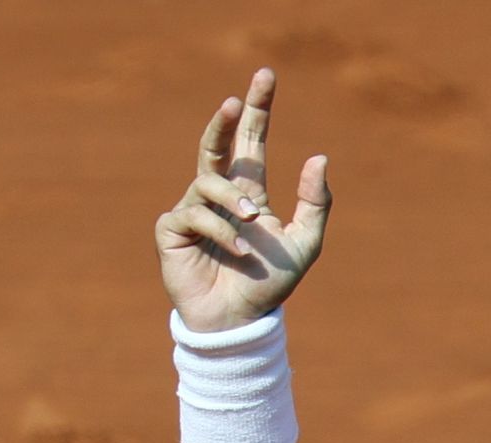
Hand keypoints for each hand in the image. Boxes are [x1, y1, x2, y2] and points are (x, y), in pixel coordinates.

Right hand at [155, 69, 330, 332]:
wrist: (241, 319)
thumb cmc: (270, 283)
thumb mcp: (305, 243)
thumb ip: (315, 202)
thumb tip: (318, 155)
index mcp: (249, 191)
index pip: (251, 142)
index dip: (258, 109)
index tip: (265, 76)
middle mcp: (219, 195)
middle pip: (217, 145)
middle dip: (226, 121)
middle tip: (235, 103)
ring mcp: (192, 209)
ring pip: (209, 182)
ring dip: (234, 199)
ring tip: (253, 221)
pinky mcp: (172, 229)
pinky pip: (193, 214)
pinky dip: (220, 230)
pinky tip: (238, 252)